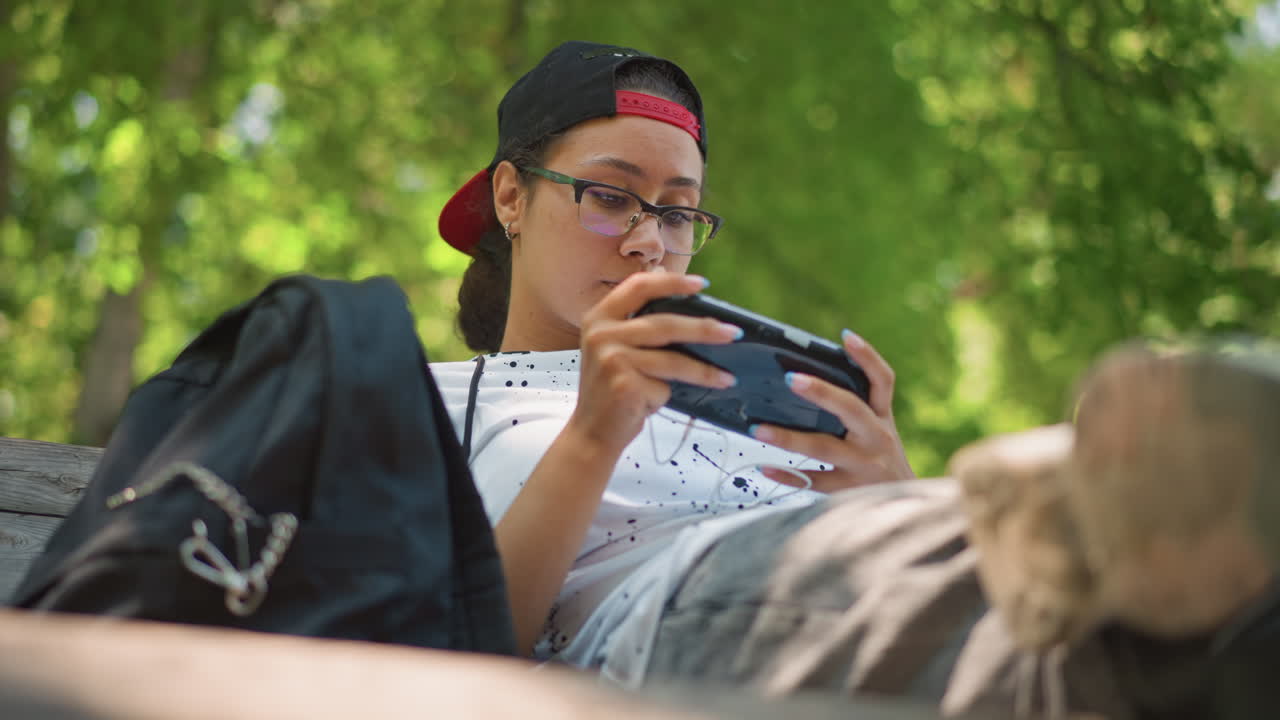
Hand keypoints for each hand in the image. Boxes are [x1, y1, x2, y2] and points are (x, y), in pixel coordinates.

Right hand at [566, 271, 741, 457]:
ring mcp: (611, 358)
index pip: (639, 286)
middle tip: (733, 333)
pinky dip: (672, 394)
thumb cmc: (614, 390)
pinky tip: (673, 399)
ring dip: (704, 370)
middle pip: (665, 323)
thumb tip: (698, 319)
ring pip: (672, 359)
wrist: (591, 431)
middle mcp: (601, 333)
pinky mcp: (624, 384)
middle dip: (704, 328)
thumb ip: (644, 330)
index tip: (702, 285)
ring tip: (726, 377)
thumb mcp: (619, 351)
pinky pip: (664, 385)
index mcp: (600, 317)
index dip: (672, 282)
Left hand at [752, 329, 914, 490]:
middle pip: (851, 408)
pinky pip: (812, 481)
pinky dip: (787, 475)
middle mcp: (877, 438)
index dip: (867, 357)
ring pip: (823, 448)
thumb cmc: (881, 460)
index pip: (882, 381)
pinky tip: (765, 467)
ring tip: (758, 429)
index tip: (846, 336)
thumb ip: (858, 408)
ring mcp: (863, 466)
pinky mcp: (848, 491)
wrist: (905, 506)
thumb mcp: (880, 431)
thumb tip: (806, 381)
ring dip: (788, 438)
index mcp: (883, 418)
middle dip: (821, 392)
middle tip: (790, 378)